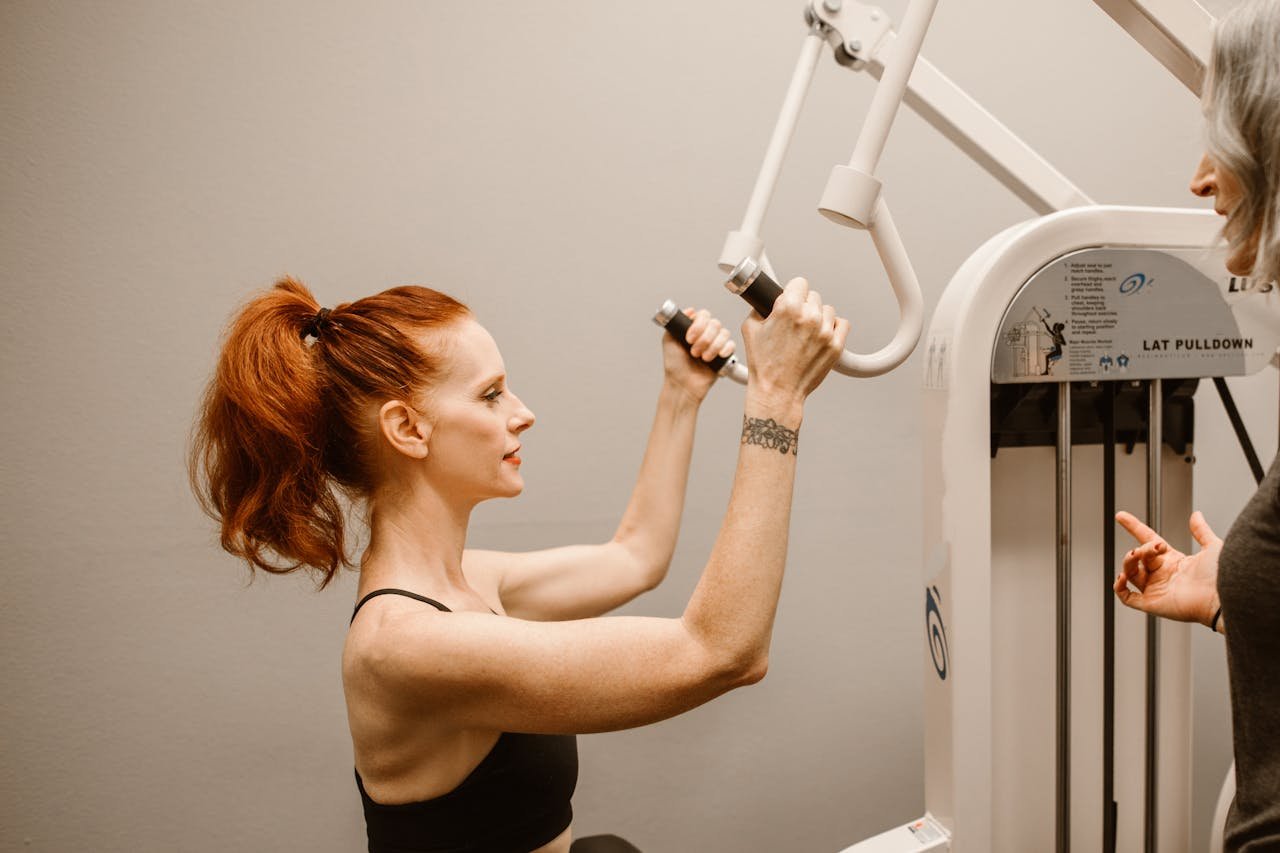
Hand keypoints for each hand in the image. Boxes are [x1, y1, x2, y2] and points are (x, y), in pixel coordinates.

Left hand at [661, 308, 734, 403]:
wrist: (683, 384)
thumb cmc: (675, 365)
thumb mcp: (669, 340)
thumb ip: (677, 322)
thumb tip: (690, 310)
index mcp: (694, 327)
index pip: (703, 315)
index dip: (698, 326)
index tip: (689, 339)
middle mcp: (706, 333)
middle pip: (715, 323)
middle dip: (704, 339)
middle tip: (694, 352)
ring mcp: (716, 343)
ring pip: (724, 333)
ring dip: (712, 347)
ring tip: (703, 359)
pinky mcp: (724, 354)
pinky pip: (731, 345)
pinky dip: (724, 350)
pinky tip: (716, 357)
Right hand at [739, 277, 849, 403]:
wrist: (777, 391)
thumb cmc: (764, 365)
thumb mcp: (750, 329)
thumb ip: (760, 308)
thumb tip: (767, 300)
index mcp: (788, 309)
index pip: (799, 283)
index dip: (792, 291)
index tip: (791, 298)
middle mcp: (809, 318)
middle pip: (813, 296)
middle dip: (804, 305)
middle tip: (795, 321)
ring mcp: (825, 332)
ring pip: (827, 310)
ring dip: (818, 317)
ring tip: (807, 332)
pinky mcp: (836, 345)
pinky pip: (842, 324)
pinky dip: (833, 327)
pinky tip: (821, 335)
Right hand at [1114, 510, 1222, 626]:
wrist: (1224, 596)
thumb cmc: (1222, 576)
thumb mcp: (1212, 546)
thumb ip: (1201, 531)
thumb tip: (1196, 515)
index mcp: (1174, 561)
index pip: (1148, 542)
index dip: (1134, 528)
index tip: (1122, 517)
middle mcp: (1163, 574)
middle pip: (1139, 556)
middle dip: (1141, 548)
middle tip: (1153, 548)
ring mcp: (1157, 589)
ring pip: (1130, 573)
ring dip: (1129, 561)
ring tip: (1136, 555)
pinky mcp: (1152, 603)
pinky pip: (1127, 597)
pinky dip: (1119, 587)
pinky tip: (1122, 576)